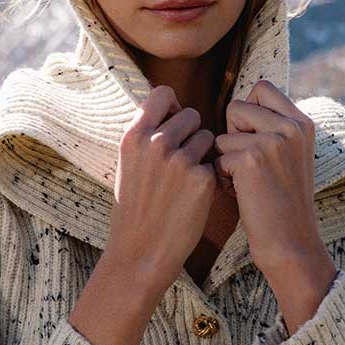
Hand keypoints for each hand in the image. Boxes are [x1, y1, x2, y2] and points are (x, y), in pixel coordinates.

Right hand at [105, 83, 214, 292]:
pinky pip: (216, 162)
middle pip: (191, 114)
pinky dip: (210, 176)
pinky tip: (195, 195)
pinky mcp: (202, 179)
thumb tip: (172, 110)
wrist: (141, 250)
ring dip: (203, 153)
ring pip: (208, 137)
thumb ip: (147, 135)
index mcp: (133, 136)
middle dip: (192, 133)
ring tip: (186, 179)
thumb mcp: (129, 163)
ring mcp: (180, 160)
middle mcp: (155, 143)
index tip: (174, 122)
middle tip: (182, 160)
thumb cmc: (136, 208)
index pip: (162, 94)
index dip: (173, 106)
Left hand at [213, 78, 336, 323]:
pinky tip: (242, 195)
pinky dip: (223, 178)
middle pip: (237, 106)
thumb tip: (238, 104)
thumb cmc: (282, 203)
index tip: (252, 140)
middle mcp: (292, 126)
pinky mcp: (252, 158)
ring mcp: (274, 140)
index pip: (262, 88)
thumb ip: (273, 128)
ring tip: (246, 182)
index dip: (247, 112)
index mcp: (302, 123)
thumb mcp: (289, 157)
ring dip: (225, 159)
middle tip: (250, 165)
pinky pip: (217, 157)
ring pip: (223, 134)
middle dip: (232, 136)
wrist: (291, 242)